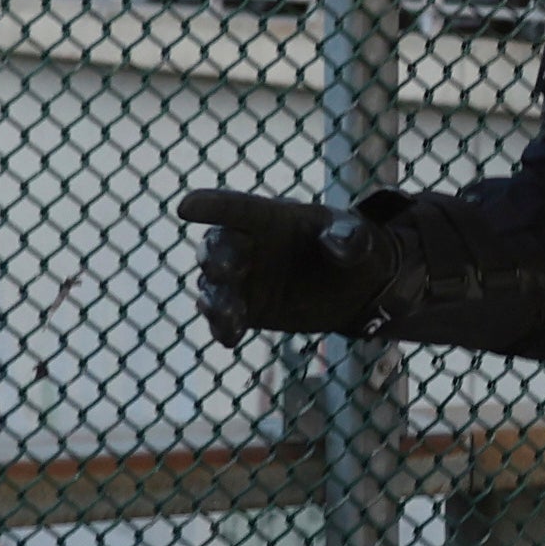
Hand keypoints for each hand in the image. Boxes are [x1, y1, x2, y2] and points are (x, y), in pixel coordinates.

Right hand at [174, 187, 396, 346]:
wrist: (357, 287)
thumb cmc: (352, 247)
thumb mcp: (359, 238)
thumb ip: (349, 238)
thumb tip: (338, 247)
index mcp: (269, 217)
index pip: (236, 208)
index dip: (212, 206)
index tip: (185, 205)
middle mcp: (248, 245)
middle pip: (217, 247)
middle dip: (215, 257)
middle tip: (226, 270)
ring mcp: (243, 279)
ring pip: (214, 286)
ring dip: (216, 300)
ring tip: (231, 316)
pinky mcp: (246, 310)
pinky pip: (224, 319)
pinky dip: (222, 328)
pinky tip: (229, 339)